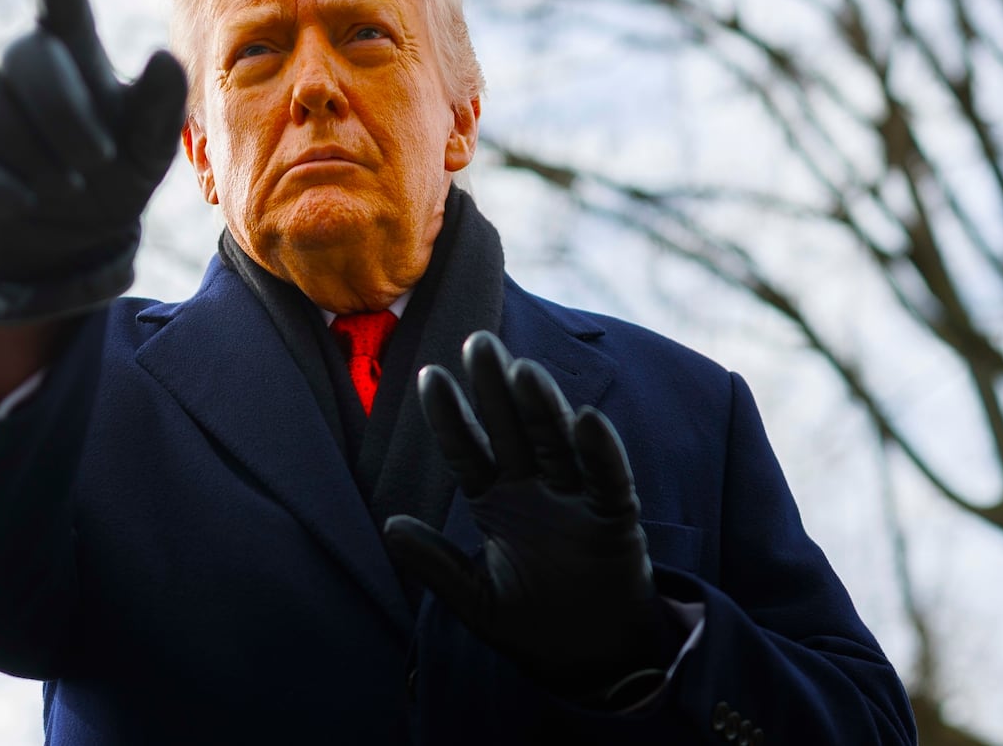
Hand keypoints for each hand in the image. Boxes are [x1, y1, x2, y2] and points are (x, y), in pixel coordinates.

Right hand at [0, 0, 186, 321]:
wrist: (62, 239)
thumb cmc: (112, 175)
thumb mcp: (146, 150)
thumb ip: (158, 109)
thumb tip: (164, 57)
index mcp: (66, 45)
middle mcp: (10, 57)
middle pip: (27, 60)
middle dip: (68, 118)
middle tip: (97, 164)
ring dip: (38, 159)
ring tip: (64, 186)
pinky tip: (24, 200)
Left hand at [383, 331, 675, 696]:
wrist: (590, 661)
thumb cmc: (532, 625)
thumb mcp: (474, 599)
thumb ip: (436, 565)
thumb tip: (387, 528)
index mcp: (496, 501)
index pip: (467, 449)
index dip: (449, 415)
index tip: (428, 375)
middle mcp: (533, 489)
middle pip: (512, 429)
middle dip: (494, 388)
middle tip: (477, 340)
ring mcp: (575, 499)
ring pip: (557, 442)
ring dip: (541, 406)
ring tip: (522, 371)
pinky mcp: (614, 517)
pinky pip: (608, 478)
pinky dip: (600, 451)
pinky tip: (587, 420)